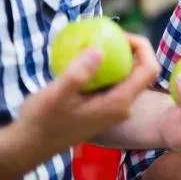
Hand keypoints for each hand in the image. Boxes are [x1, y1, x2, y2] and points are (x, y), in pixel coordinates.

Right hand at [18, 34, 159, 154]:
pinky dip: (105, 68)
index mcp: (119, 103)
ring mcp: (114, 109)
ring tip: (96, 43)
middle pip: (141, 71)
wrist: (31, 145)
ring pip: (127, 76)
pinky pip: (113, 82)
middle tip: (107, 35)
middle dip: (130, 49)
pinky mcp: (103, 108)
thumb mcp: (57, 95)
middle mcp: (123, 107)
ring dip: (117, 58)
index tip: (120, 34)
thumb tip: (99, 49)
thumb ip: (78, 74)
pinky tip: (84, 59)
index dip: (142, 46)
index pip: (149, 69)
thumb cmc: (42, 120)